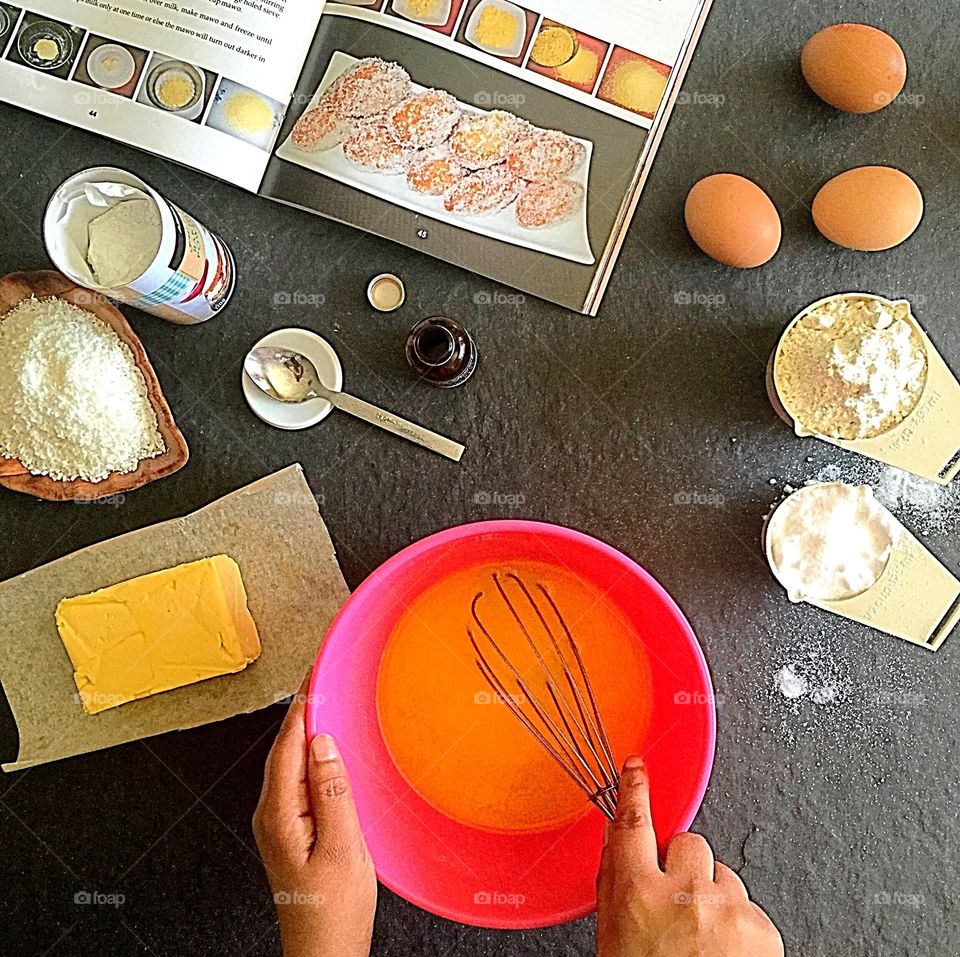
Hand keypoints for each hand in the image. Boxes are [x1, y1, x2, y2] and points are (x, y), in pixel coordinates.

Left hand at [253, 678, 376, 956]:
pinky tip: (327, 747)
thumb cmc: (333, 911)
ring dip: (307, 728)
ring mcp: (279, 822)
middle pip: (285, 747)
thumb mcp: (342, 848)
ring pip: (290, 761)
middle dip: (303, 707)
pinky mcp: (292, 828)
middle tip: (323, 673)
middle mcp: (271, 814)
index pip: (289, 743)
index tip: (315, 671)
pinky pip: (298, 778)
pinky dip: (311, 753)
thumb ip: (332, 791)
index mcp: (280, 814)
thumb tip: (322, 742)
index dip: (303, 703)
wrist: (323, 953)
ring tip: (326, 698)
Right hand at [596, 757, 782, 956]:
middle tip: (680, 902)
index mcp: (636, 893)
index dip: (635, 789)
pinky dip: (738, 923)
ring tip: (704, 939)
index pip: (632, 823)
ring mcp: (725, 907)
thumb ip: (617, 885)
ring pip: (722, 873)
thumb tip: (620, 846)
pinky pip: (747, 904)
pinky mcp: (760, 926)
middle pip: (688, 843)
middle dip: (685, 864)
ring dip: (714, 895)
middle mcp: (682, 892)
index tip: (637, 768)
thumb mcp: (615, 937)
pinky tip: (725, 952)